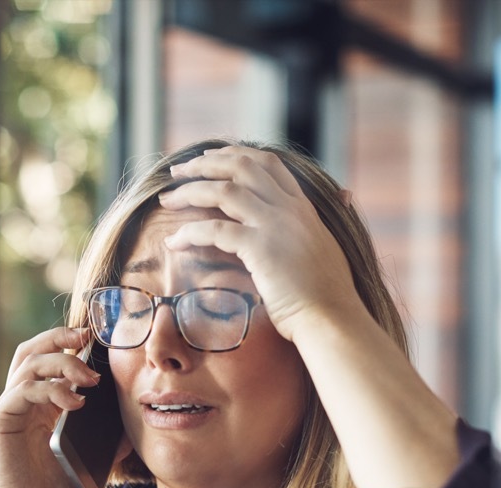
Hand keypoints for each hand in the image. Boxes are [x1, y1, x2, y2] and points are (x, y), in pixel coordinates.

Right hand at [0, 326, 99, 487]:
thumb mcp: (87, 459)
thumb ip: (107, 442)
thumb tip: (133, 428)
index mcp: (39, 402)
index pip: (48, 357)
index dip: (68, 342)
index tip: (97, 339)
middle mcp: (21, 399)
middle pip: (33, 350)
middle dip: (59, 336)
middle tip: (88, 337)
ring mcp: (9, 407)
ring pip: (29, 364)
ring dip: (62, 363)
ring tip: (90, 379)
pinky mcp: (0, 420)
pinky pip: (23, 390)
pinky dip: (51, 389)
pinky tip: (74, 402)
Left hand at [158, 146, 363, 342]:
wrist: (334, 319)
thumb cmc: (327, 297)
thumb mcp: (325, 249)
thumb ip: (314, 228)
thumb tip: (334, 204)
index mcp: (303, 207)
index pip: (268, 164)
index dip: (235, 155)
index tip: (208, 158)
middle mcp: (290, 209)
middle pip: (241, 166)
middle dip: (204, 164)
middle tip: (177, 171)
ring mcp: (276, 225)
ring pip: (223, 191)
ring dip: (189, 191)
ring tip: (166, 200)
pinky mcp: (261, 249)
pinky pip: (214, 230)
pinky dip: (189, 232)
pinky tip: (173, 242)